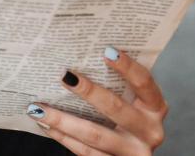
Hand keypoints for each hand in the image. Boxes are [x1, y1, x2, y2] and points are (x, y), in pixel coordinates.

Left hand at [26, 47, 167, 154]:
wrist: (131, 154)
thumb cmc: (127, 117)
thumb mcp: (131, 102)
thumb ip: (116, 84)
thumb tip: (78, 54)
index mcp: (155, 108)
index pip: (145, 83)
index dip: (128, 67)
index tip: (107, 50)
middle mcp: (150, 131)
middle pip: (117, 109)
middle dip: (89, 92)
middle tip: (64, 76)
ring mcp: (133, 152)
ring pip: (95, 135)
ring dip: (63, 120)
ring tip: (38, 108)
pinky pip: (86, 152)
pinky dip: (63, 137)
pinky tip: (45, 124)